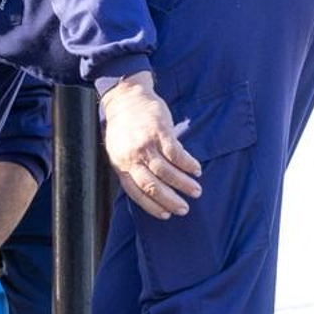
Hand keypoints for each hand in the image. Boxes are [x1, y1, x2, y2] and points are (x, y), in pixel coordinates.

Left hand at [100, 71, 202, 219]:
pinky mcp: (159, 131)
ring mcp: (146, 144)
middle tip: (184, 209)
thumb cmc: (123, 129)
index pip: (136, 192)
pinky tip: (196, 169)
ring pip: (166, 171)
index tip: (167, 215)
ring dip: (183, 184)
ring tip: (195, 191)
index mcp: (120, 165)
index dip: (152, 206)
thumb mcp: (118, 152)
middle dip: (170, 200)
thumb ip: (131, 170)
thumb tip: (149, 192)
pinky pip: (176, 153)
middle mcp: (132, 157)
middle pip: (152, 185)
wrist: (126, 99)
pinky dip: (187, 164)